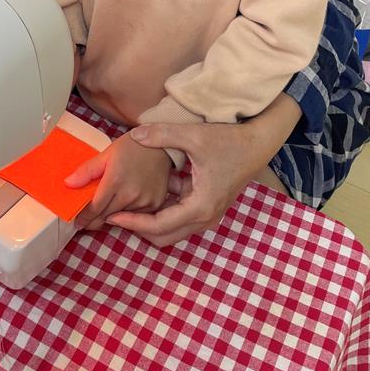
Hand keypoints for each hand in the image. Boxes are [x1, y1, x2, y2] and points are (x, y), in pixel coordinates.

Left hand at [66, 132, 172, 231]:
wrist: (162, 145)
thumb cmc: (133, 147)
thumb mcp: (107, 154)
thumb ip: (87, 171)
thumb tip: (68, 183)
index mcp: (115, 180)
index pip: (95, 208)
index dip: (84, 218)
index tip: (77, 222)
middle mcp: (130, 194)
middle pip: (106, 217)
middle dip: (93, 221)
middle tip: (85, 222)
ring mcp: (144, 201)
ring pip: (120, 218)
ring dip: (110, 216)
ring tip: (104, 211)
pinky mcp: (154, 204)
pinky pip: (136, 217)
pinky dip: (127, 214)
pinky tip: (122, 206)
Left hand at [106, 95, 300, 247]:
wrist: (257, 144)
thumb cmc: (228, 141)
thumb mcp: (193, 136)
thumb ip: (162, 135)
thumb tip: (135, 134)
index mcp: (199, 207)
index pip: (158, 226)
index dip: (133, 223)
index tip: (112, 216)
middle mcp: (204, 218)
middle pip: (164, 236)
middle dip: (139, 228)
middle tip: (115, 214)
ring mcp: (208, 215)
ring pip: (172, 229)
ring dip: (151, 219)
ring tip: (127, 204)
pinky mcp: (208, 207)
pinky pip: (180, 216)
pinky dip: (164, 208)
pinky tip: (152, 188)